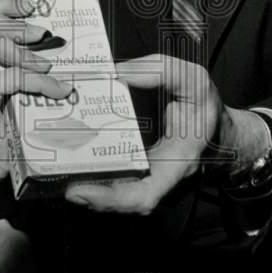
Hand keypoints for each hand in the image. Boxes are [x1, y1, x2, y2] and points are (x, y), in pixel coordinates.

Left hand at [65, 54, 222, 213]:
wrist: (219, 133)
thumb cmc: (206, 109)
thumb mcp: (194, 81)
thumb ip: (159, 71)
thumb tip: (117, 72)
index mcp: (177, 165)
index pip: (144, 197)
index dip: (110, 200)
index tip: (80, 192)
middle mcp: (159, 182)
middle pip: (118, 201)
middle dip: (86, 194)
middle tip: (55, 180)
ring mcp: (147, 182)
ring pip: (111, 195)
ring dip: (83, 186)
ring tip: (52, 172)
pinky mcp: (137, 176)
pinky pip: (113, 183)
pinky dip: (91, 175)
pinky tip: (68, 161)